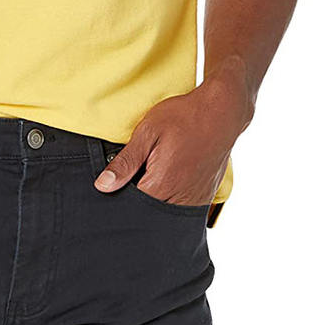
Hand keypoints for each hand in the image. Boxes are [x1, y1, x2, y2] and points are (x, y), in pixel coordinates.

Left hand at [94, 76, 252, 204]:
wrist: (221, 111)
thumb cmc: (184, 117)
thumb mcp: (147, 132)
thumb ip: (126, 162)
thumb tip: (103, 185)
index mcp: (162, 186)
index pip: (131, 207)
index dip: (120, 194)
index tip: (118, 180)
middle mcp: (181, 199)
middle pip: (149, 213)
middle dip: (138, 197)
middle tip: (140, 169)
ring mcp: (196, 199)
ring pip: (166, 211)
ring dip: (156, 197)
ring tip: (156, 169)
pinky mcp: (205, 195)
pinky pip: (183, 206)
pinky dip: (172, 196)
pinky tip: (171, 174)